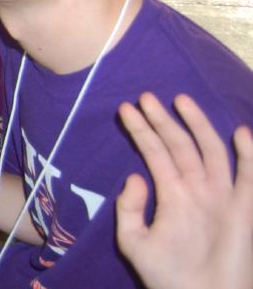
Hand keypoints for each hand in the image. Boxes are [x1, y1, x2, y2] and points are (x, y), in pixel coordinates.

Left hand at [115, 93, 252, 288]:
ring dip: (199, 126)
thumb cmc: (168, 277)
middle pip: (181, 146)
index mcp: (172, 194)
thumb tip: (134, 176)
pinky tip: (241, 133)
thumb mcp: (135, 242)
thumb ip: (129, 209)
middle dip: (164, 120)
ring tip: (181, 100)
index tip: (125, 109)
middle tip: (146, 96)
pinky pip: (249, 178)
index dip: (142, 130)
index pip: (155, 153)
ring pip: (211, 152)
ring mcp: (222, 198)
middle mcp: (197, 190)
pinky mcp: (244, 211)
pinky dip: (249, 155)